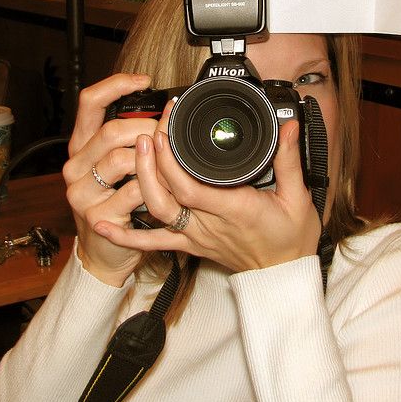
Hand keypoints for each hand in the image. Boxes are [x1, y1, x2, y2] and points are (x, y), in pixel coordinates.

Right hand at [63, 73, 157, 285]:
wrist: (104, 251)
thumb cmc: (116, 202)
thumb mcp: (116, 168)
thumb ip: (129, 142)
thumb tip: (162, 113)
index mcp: (80, 147)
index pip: (90, 103)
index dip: (116, 85)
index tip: (143, 81)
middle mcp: (75, 167)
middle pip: (113, 131)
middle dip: (149, 129)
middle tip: (169, 135)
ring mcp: (82, 192)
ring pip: (124, 160)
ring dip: (154, 161)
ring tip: (169, 166)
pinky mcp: (97, 216)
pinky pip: (135, 192)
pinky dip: (156, 188)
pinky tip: (164, 190)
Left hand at [93, 102, 320, 271]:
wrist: (282, 274)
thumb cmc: (291, 238)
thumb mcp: (298, 198)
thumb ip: (289, 160)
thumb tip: (289, 127)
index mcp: (233, 209)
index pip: (190, 183)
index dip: (171, 156)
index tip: (166, 127)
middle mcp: (208, 223)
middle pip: (166, 193)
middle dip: (151, 160)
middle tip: (145, 131)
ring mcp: (195, 236)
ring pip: (156, 212)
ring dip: (140, 182)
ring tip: (132, 152)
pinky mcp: (189, 244)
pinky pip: (152, 242)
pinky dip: (125, 235)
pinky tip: (102, 224)